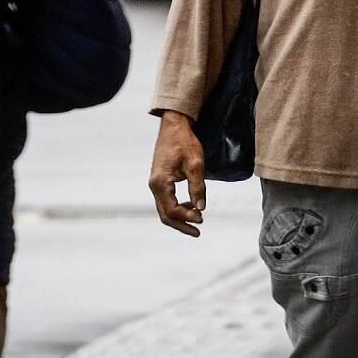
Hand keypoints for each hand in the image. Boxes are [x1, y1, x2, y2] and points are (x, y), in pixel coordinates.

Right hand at [148, 110, 205, 236]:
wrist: (174, 125)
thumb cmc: (184, 142)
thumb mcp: (195, 164)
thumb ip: (197, 187)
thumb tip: (200, 208)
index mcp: (160, 182)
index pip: (172, 210)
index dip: (187, 218)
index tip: (202, 219)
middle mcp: (154, 185)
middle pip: (165, 214)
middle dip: (181, 224)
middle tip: (198, 231)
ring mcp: (155, 183)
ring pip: (164, 209)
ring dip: (180, 217)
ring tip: (197, 218)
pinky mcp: (159, 180)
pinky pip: (166, 200)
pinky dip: (177, 207)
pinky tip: (190, 205)